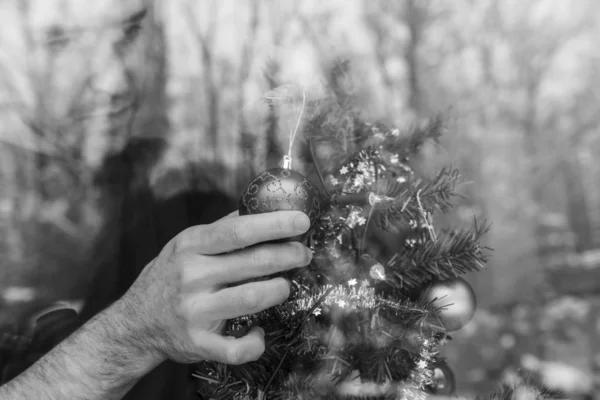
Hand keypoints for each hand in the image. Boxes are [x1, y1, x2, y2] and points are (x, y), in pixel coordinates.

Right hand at [115, 210, 312, 365]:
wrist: (135, 323)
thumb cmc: (170, 276)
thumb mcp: (185, 244)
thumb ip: (221, 228)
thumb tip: (262, 209)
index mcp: (191, 246)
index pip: (238, 231)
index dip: (274, 225)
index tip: (301, 221)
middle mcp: (192, 277)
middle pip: (252, 262)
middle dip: (288, 255)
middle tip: (304, 254)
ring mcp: (194, 311)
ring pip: (250, 299)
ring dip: (278, 290)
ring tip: (285, 285)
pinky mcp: (198, 343)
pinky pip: (236, 348)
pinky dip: (255, 342)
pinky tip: (259, 331)